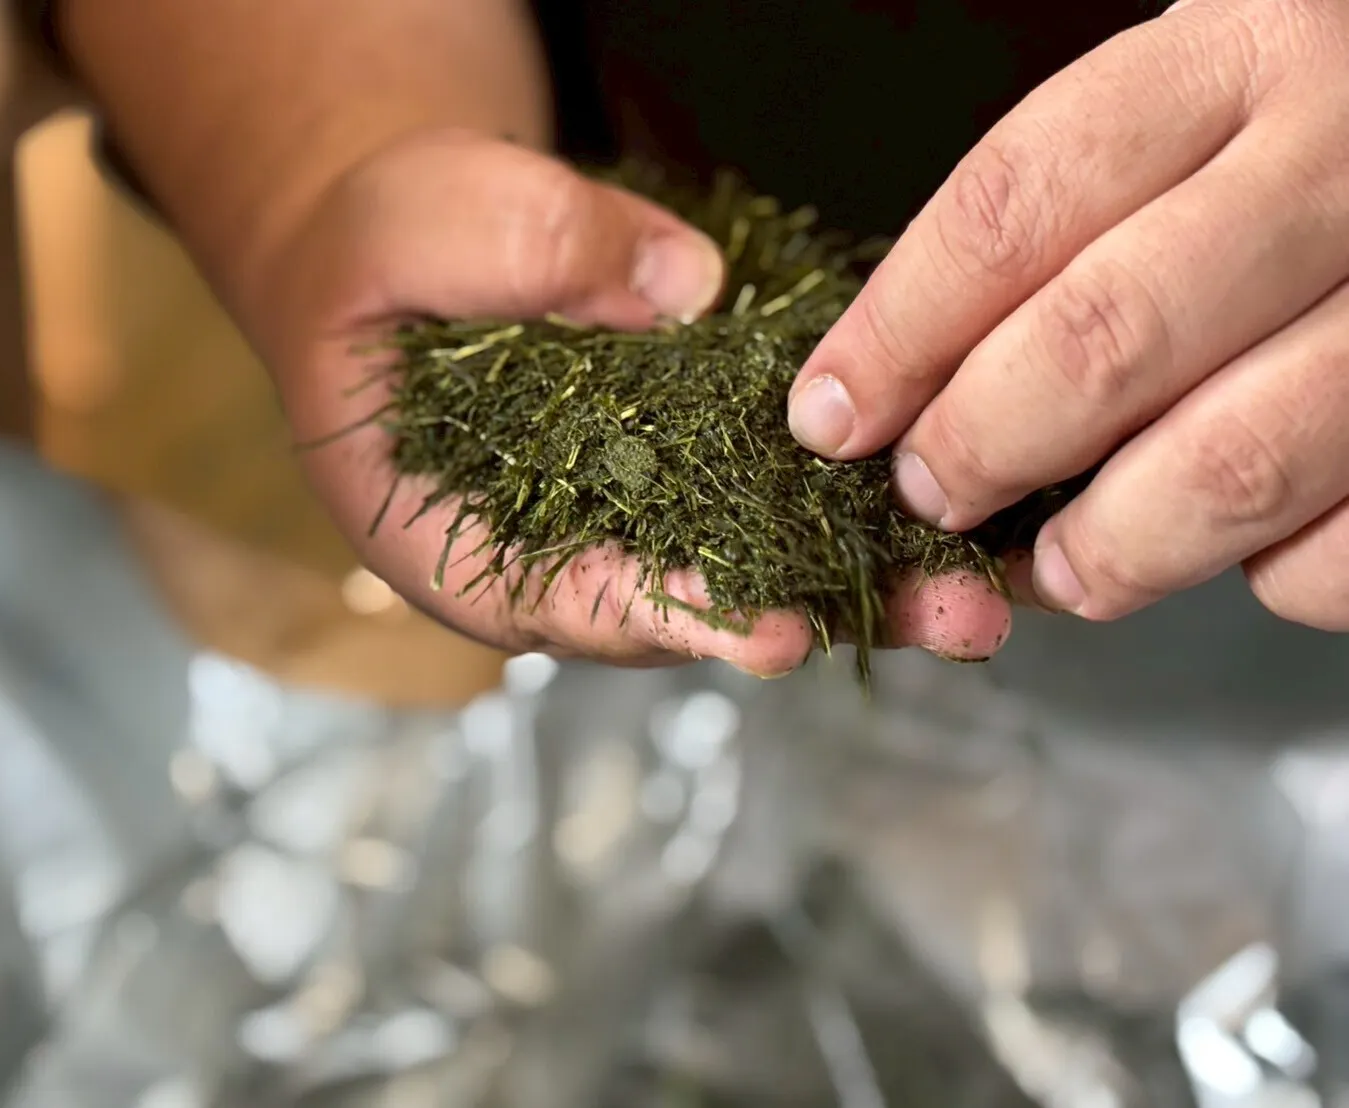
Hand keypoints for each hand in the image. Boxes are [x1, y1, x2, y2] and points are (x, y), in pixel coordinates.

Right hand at [249, 129, 1011, 670]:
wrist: (401, 248)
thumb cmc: (376, 255)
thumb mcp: (420, 227)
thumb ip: (534, 252)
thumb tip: (687, 294)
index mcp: (465, 542)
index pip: (573, 600)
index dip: (676, 618)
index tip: (774, 634)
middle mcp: (560, 555)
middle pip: (692, 607)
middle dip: (822, 616)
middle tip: (950, 621)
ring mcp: (626, 518)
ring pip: (748, 565)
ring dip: (866, 577)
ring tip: (982, 586)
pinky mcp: (679, 469)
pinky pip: (767, 498)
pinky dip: (849, 506)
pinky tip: (943, 503)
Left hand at [789, 0, 1348, 628]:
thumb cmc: (1313, 140)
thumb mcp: (1193, 111)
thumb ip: (1066, 225)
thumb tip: (890, 394)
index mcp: (1238, 52)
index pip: (1015, 204)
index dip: (899, 333)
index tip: (834, 415)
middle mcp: (1346, 156)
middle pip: (1103, 338)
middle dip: (980, 445)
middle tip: (932, 491)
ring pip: (1226, 465)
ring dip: (1108, 544)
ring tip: (1060, 563)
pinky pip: (1338, 546)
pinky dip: (1265, 574)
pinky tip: (1233, 545)